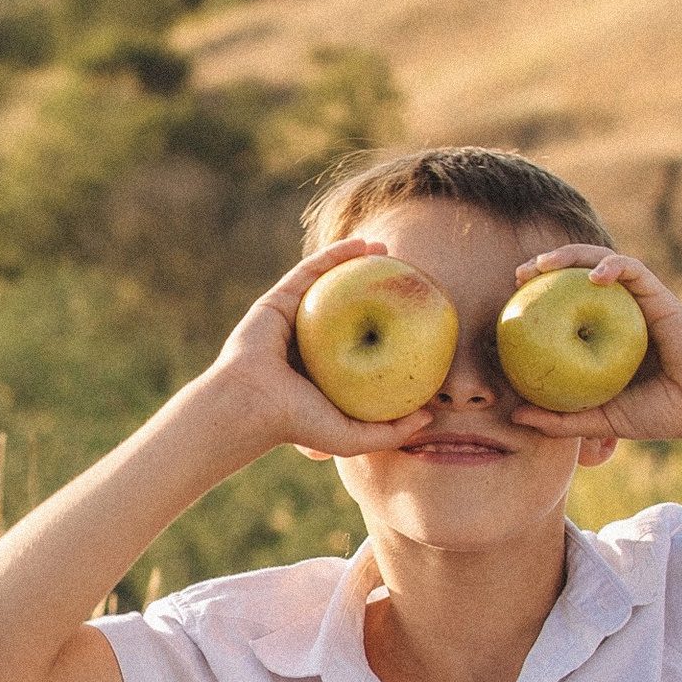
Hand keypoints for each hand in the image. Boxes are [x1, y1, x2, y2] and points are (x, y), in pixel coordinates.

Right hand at [195, 238, 448, 461]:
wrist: (252, 406)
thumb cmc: (299, 423)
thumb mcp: (354, 436)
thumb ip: (391, 432)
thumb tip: (429, 418)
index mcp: (323, 371)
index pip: (359, 343)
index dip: (386, 326)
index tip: (415, 315)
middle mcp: (307, 342)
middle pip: (344, 308)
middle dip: (372, 289)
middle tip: (403, 277)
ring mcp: (292, 319)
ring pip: (327, 284)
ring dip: (355, 262)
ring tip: (385, 250)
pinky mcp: (277, 301)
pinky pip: (309, 271)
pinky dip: (334, 255)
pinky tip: (361, 244)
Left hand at [500, 246, 681, 447]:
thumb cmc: (658, 411)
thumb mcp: (601, 418)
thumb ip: (562, 418)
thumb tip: (516, 416)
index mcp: (604, 332)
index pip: (565, 303)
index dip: (537, 296)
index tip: (511, 301)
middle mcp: (619, 310)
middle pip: (577, 274)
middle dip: (546, 265)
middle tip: (519, 274)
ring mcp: (638, 300)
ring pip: (602, 261)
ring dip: (571, 255)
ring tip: (544, 263)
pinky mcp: (658, 295)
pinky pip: (633, 270)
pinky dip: (613, 266)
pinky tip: (595, 276)